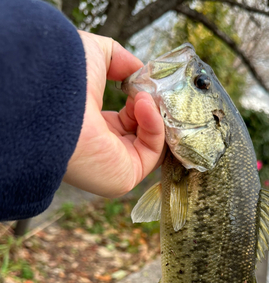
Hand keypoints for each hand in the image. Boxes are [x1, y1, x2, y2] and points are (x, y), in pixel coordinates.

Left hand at [64, 31, 164, 197]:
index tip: (144, 83)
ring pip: (151, 144)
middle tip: (151, 90)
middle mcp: (102, 149)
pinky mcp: (123, 178)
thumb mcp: (96, 55)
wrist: (52, 100)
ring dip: (154, 115)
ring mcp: (113, 166)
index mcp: (93, 126)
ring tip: (143, 96)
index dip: (141, 101)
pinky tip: (143, 105)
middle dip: (152, 109)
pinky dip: (155, 127)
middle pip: (143, 134)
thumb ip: (120, 61)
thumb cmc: (66, 78)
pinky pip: (152, 153)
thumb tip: (139, 70)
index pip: (129, 119)